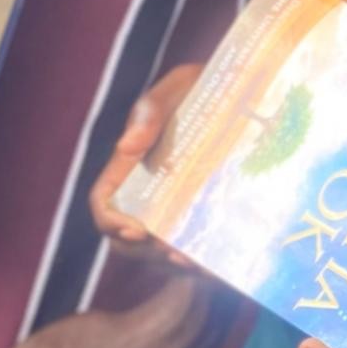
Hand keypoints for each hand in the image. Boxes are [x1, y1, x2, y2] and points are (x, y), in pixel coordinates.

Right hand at [87, 62, 203, 261]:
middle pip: (126, 238)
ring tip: (198, 262)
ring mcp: (171, 205)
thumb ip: (150, 111)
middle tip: (177, 253)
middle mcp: (145, 192)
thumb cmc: (201, 85)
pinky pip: (190, 246)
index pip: (104, 203)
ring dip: (172, 262)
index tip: (138, 229)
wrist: (243, 89)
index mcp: (129, 165)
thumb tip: (125, 146)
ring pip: (157, 249)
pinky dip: (198, 260)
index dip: (112, 222)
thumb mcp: (177, 86)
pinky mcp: (199, 213)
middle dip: (146, 252)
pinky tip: (217, 262)